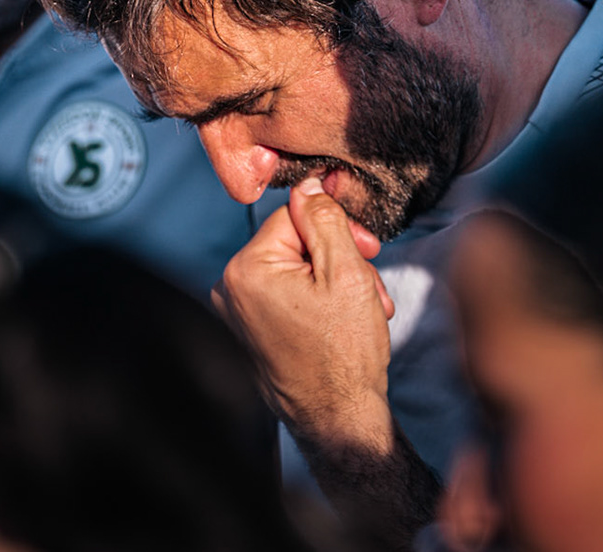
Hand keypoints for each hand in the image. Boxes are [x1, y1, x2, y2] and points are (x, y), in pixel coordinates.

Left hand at [213, 176, 396, 453]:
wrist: (339, 420)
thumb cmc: (345, 354)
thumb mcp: (347, 272)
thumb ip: (325, 219)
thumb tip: (310, 183)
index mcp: (246, 269)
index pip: (295, 214)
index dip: (337, 227)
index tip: (369, 249)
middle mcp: (230, 289)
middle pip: (295, 242)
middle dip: (341, 259)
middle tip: (371, 286)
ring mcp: (237, 314)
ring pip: (297, 269)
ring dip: (337, 282)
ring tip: (365, 310)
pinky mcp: (250, 331)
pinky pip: (287, 296)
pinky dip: (319, 301)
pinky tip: (344, 323)